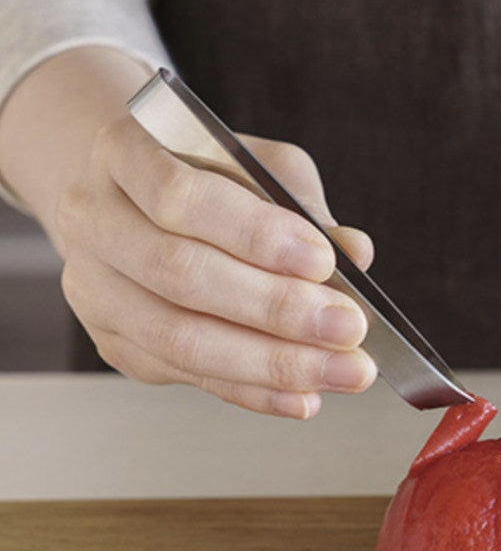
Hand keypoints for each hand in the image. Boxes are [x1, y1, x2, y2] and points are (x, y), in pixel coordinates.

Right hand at [56, 115, 375, 417]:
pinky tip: (304, 396)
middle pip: (180, 273)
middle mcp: (95, 221)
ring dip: (273, 363)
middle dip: (277, 309)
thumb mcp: (260, 167)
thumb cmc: (207, 178)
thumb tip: (355, 252)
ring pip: (180, 338)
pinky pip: (189, 377)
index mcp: (124, 153)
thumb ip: (303, 207)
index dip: (255, 234)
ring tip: (343, 370)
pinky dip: (254, 392)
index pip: (181, 196)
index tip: (323, 261)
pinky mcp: (116, 344)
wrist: (135, 205)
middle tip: (349, 327)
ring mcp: (95, 289)